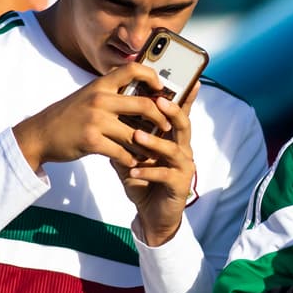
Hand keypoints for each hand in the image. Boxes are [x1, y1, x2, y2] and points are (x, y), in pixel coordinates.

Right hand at [12, 61, 172, 172]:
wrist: (39, 135)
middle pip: (144, 105)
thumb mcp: (88, 96)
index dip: (153, 76)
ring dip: (148, 145)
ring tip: (154, 151)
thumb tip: (139, 91)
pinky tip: (133, 162)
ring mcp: (95, 120)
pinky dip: (130, 160)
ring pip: (135, 134)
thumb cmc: (69, 116)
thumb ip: (111, 92)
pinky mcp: (91, 141)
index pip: (133, 69)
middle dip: (161, 118)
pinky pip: (121, 152)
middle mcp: (99, 99)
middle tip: (166, 127)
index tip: (162, 89)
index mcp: (100, 85)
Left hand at [111, 86, 196, 246]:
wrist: (152, 214)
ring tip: (137, 136)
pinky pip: (165, 176)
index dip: (182, 97)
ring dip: (155, 142)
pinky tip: (133, 171)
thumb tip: (109, 112)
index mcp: (172, 139)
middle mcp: (183, 150)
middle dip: (172, 112)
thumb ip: (126, 135)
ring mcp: (183, 168)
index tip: (183, 79)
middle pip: (183, 125)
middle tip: (157, 101)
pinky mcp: (179, 186)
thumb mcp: (132, 154)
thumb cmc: (144, 181)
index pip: (179, 113)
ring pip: (174, 150)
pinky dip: (148, 172)